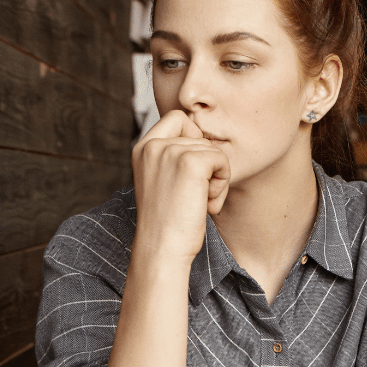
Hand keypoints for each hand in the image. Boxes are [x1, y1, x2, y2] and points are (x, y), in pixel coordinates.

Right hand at [131, 110, 230, 261]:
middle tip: (195, 195)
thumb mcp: (164, 180)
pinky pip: (223, 160)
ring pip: (215, 150)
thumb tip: (206, 139)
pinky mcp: (191, 162)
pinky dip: (223, 183)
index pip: (178, 117)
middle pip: (202, 137)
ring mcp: (170, 151)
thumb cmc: (168, 221)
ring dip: (216, 179)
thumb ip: (175, 157)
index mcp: (142, 147)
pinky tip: (207, 203)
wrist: (162, 248)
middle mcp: (153, 144)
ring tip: (198, 202)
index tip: (194, 169)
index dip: (195, 139)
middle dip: (208, 167)